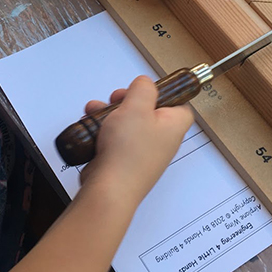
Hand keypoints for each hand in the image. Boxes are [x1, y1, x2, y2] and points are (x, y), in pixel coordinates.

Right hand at [78, 76, 193, 206]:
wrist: (109, 188)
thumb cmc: (128, 152)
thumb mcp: (137, 106)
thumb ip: (143, 88)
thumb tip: (145, 83)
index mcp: (173, 126)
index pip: (179, 102)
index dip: (163, 92)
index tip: (146, 88)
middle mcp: (162, 140)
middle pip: (149, 111)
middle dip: (127, 101)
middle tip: (117, 99)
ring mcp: (143, 152)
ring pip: (128, 123)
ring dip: (110, 113)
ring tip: (96, 111)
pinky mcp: (125, 161)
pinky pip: (116, 139)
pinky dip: (104, 130)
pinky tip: (92, 126)